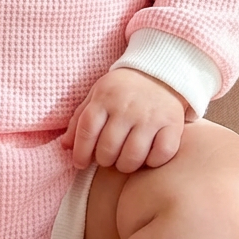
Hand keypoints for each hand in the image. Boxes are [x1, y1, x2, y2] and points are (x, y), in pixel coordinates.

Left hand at [61, 68, 187, 173]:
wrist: (160, 73)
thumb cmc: (122, 90)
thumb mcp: (97, 96)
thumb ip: (79, 120)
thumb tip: (65, 146)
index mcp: (105, 98)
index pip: (86, 131)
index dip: (80, 153)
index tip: (80, 164)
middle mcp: (127, 107)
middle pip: (108, 148)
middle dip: (104, 160)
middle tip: (108, 159)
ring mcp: (151, 116)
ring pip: (133, 156)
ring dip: (126, 165)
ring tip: (125, 162)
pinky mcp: (173, 123)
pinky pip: (162, 154)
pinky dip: (154, 162)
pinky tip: (148, 158)